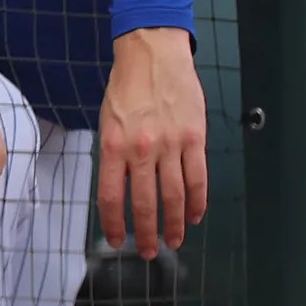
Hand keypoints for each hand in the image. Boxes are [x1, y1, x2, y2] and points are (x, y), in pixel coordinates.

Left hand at [98, 26, 208, 257]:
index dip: (114, 224)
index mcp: (112, 145)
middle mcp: (140, 149)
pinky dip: (198, 203)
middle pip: (144, 204)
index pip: (110, 196)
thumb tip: (122, 189)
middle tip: (147, 252)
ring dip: (174, 225)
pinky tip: (195, 216)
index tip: (116, 241)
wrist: (152, 54)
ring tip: (173, 241)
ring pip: (175, 197)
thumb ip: (114, 155)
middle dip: (146, 234)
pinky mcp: (194, 139)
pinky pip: (198, 179)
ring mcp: (170, 145)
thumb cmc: (127, 87)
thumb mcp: (108, 121)